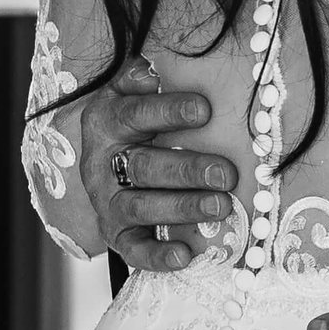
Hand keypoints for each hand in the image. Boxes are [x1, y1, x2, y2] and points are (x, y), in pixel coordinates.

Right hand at [79, 61, 239, 273]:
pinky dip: (157, 256)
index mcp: (107, 122)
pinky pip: (133, 249)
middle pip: (144, 167)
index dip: (168, 112)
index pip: (135, 114)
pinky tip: (185, 255)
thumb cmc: (134, 122)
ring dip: (183, 208)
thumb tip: (152, 73)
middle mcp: (102, 164)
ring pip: (142, 206)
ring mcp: (108, 202)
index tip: (205, 110)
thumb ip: (139, 77)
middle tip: (225, 173)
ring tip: (222, 206)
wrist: (105, 162)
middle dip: (187, 170)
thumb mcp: (130, 91)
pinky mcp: (116, 234)